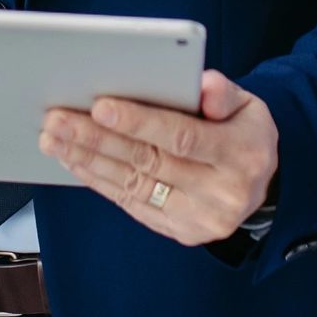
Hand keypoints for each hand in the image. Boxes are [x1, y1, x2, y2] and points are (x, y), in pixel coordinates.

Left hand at [41, 70, 277, 246]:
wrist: (261, 184)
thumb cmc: (243, 132)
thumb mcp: (248, 105)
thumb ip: (224, 92)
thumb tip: (203, 85)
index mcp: (242, 154)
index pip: (181, 137)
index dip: (139, 122)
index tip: (99, 106)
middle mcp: (223, 193)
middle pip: (149, 162)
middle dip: (98, 139)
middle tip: (57, 119)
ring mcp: (201, 218)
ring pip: (134, 185)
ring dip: (88, 161)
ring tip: (55, 138)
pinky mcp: (182, 231)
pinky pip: (132, 204)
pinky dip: (100, 181)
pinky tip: (75, 161)